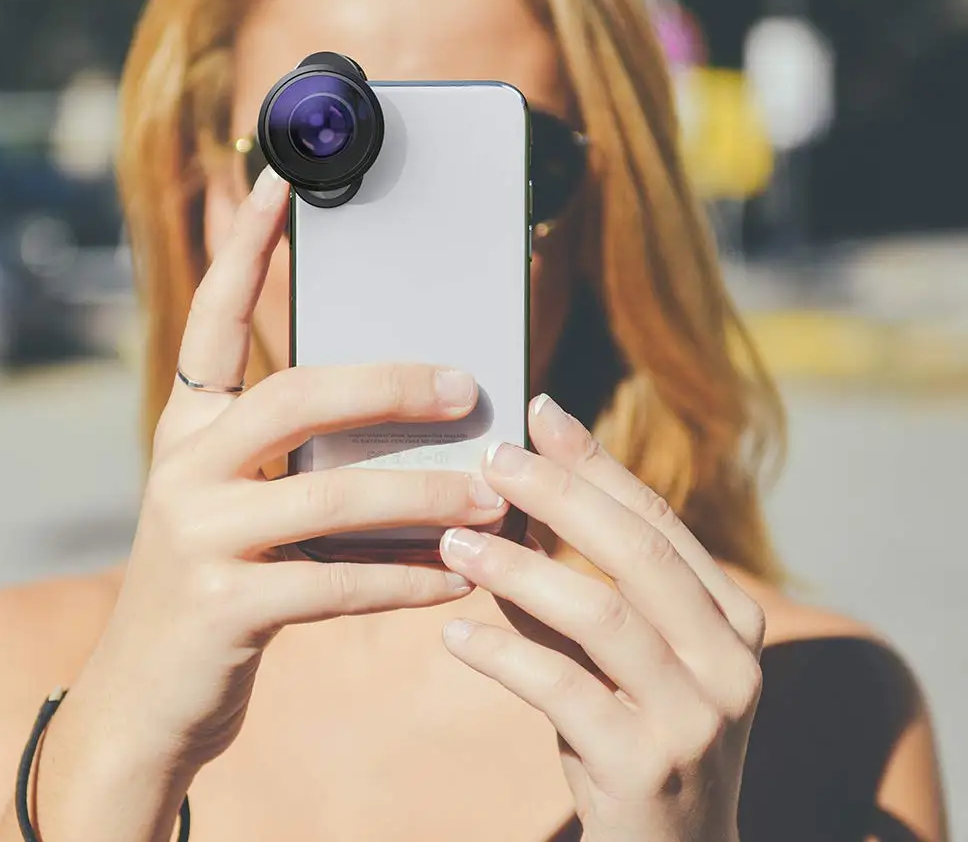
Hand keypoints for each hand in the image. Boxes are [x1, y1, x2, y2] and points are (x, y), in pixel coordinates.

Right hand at [69, 168, 507, 772]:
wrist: (150, 695)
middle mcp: (183, 465)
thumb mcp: (248, 502)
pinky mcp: (220, 605)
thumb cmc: (223, 579)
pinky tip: (459, 576)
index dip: (245, 246)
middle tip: (466, 386)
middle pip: (296, 395)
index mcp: (191, 426)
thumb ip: (310, 458)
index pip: (213, 317)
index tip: (281, 177)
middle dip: (390, 385)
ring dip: (426, 496)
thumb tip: (425, 420)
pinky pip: (338, 582)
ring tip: (494, 498)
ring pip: (331, 496)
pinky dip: (408, 577)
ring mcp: (194, 534)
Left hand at [438, 393, 763, 841]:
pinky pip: (563, 692)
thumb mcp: (615, 653)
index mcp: (730, 616)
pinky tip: (455, 636)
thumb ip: (571, 581)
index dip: (595, 462)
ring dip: (519, 569)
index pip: (656, 519)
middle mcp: (730, 660)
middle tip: (490, 460)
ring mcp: (698, 718)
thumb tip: (509, 498)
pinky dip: (504, 656)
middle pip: (638, 552)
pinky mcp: (647, 771)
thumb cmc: (633, 734)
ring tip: (454, 542)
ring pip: (603, 614)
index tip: (538, 414)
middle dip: (559, 494)